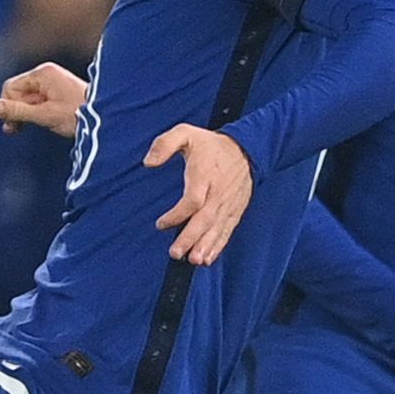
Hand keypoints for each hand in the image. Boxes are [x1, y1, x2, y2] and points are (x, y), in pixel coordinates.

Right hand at [0, 62, 89, 138]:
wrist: (107, 117)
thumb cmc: (77, 114)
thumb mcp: (44, 115)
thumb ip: (16, 111)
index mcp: (43, 74)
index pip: (11, 87)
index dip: (8, 106)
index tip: (12, 125)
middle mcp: (47, 73)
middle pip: (17, 91)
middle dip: (16, 110)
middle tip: (16, 129)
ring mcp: (53, 81)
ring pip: (27, 97)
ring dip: (25, 112)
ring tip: (27, 127)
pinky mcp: (57, 90)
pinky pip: (37, 99)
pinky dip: (35, 111)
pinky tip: (40, 122)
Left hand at [145, 124, 251, 264]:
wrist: (246, 148)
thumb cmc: (210, 145)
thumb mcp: (185, 133)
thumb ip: (164, 144)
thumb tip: (148, 162)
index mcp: (205, 175)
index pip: (193, 200)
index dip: (177, 214)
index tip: (161, 224)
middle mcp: (218, 192)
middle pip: (205, 219)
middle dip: (191, 238)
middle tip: (176, 253)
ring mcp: (228, 203)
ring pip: (217, 228)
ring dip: (205, 246)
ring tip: (194, 260)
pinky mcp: (235, 210)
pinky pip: (227, 230)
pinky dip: (218, 245)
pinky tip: (208, 258)